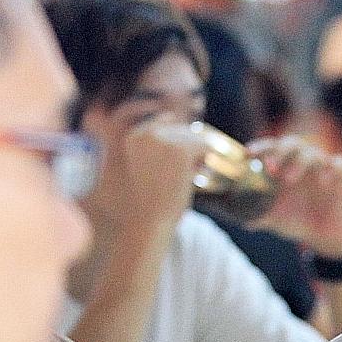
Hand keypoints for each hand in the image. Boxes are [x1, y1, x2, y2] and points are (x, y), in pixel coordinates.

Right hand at [72, 120, 209, 301]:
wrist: (149, 220)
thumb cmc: (153, 201)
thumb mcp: (152, 168)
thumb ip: (165, 148)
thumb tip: (196, 131)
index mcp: (135, 136)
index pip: (167, 121)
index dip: (178, 142)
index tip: (173, 165)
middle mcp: (147, 132)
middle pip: (184, 128)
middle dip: (190, 150)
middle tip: (183, 174)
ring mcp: (164, 139)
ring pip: (196, 137)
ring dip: (197, 157)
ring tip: (187, 177)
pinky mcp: (181, 150)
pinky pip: (206, 147)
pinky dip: (204, 163)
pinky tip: (194, 178)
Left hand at [247, 135, 341, 259]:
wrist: (326, 237)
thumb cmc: (297, 221)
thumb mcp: (276, 220)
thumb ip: (259, 216)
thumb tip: (243, 220)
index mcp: (284, 166)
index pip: (271, 148)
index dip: (260, 147)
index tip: (247, 153)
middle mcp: (302, 161)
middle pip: (291, 144)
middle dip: (279, 152)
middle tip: (270, 168)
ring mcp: (322, 166)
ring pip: (311, 154)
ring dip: (298, 163)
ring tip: (288, 180)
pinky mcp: (340, 175)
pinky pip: (337, 165)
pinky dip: (330, 169)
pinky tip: (323, 183)